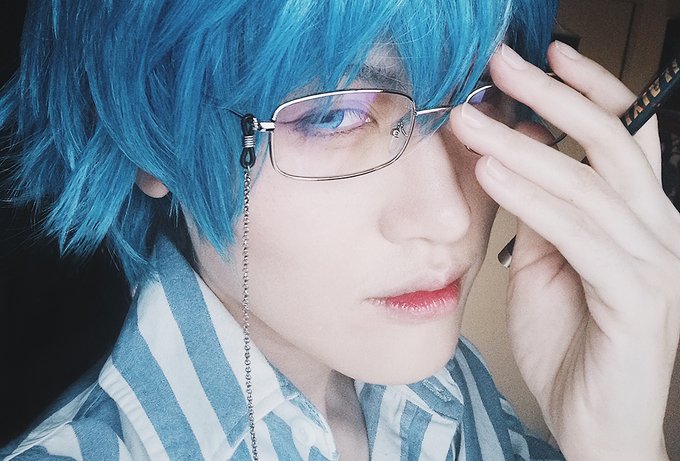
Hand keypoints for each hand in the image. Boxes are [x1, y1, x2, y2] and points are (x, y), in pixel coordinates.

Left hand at [450, 42, 679, 459]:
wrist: (593, 420)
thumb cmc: (571, 343)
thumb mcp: (549, 266)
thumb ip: (543, 217)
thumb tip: (515, 167)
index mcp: (641, 219)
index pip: (625, 137)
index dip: (590, 90)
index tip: (547, 56)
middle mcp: (660, 231)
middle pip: (610, 145)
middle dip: (552, 99)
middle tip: (500, 67)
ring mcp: (655, 262)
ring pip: (587, 185)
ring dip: (522, 147)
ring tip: (472, 121)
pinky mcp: (637, 297)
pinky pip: (578, 235)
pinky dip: (531, 200)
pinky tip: (490, 175)